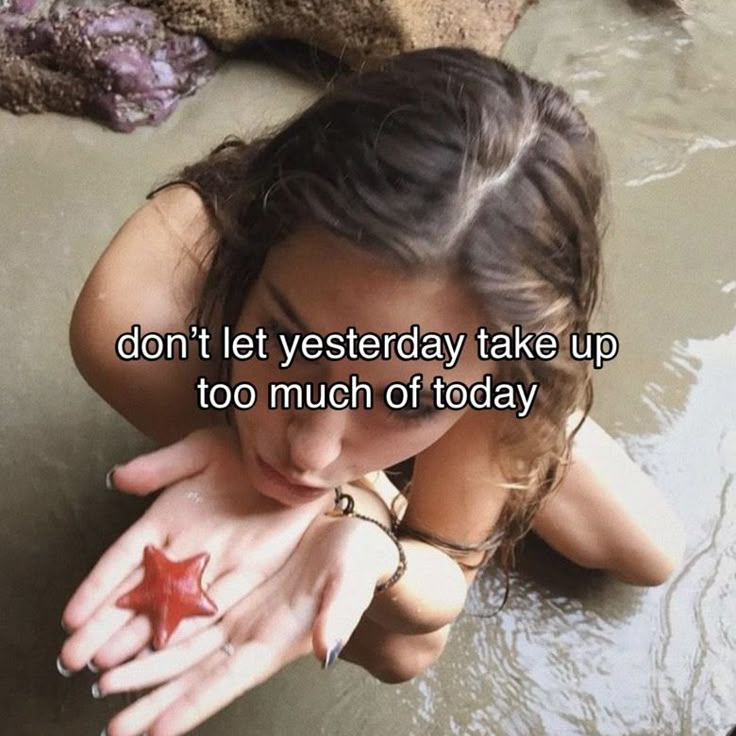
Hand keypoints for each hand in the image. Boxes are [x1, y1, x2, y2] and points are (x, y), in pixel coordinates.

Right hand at [59, 426, 330, 673]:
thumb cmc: (240, 452)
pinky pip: (213, 604)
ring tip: (108, 665)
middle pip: (138, 594)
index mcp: (165, 521)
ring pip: (170, 607)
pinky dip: (189, 627)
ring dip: (141, 636)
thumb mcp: (197, 451)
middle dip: (106, 626)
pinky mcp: (246, 572)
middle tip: (74, 659)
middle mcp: (183, 550)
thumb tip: (117, 478)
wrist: (286, 461)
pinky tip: (165, 651)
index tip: (70, 618)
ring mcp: (212, 565)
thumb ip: (159, 467)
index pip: (123, 559)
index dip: (97, 588)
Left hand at [93, 511, 396, 735]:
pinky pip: (190, 616)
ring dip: (146, 668)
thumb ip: (339, 616)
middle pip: (194, 674)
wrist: (354, 540)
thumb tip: (327, 651)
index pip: (225, 681)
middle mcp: (250, 635)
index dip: (190, 706)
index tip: (154, 732)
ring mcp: (239, 615)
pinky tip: (135, 639)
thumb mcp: (351, 585)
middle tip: (112, 723)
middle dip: (153, 698)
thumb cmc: (357, 564)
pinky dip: (160, 632)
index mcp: (276, 641)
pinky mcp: (233, 592)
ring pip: (184, 649)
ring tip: (106, 685)